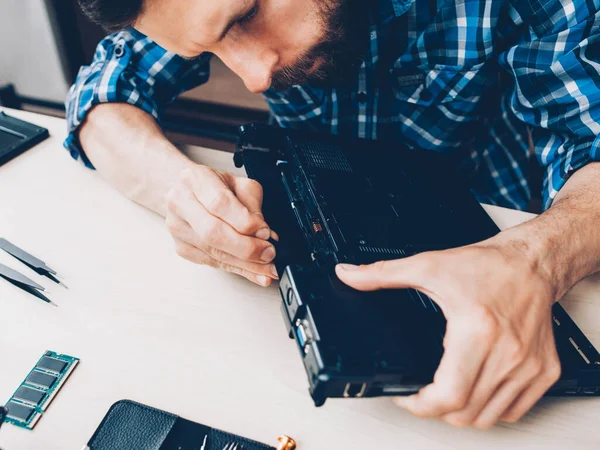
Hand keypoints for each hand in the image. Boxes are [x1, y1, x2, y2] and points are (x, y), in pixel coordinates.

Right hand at [166, 165, 277, 285]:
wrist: (186, 191)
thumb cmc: (214, 185)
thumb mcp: (239, 184)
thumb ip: (253, 206)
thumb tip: (265, 235)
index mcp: (195, 179)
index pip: (220, 204)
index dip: (245, 222)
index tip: (265, 232)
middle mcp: (181, 203)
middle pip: (213, 232)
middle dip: (246, 247)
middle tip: (268, 253)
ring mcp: (179, 228)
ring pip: (214, 252)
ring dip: (246, 264)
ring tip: (268, 268)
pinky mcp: (182, 248)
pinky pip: (214, 264)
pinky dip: (239, 270)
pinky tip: (255, 273)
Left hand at [336, 237, 560, 427]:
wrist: (532, 262)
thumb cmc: (488, 266)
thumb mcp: (428, 266)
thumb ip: (382, 274)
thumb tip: (348, 275)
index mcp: (476, 330)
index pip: (448, 395)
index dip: (419, 405)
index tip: (406, 397)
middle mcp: (507, 353)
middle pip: (465, 413)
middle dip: (435, 410)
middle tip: (422, 394)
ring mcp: (529, 366)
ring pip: (489, 418)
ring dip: (462, 412)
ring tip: (447, 391)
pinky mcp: (545, 371)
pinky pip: (514, 411)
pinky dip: (491, 409)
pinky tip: (476, 388)